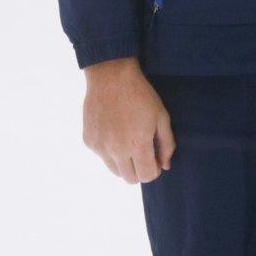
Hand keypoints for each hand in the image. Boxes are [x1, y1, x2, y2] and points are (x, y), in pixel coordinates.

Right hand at [82, 56, 175, 183]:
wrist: (111, 77)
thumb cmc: (140, 95)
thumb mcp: (161, 116)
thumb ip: (166, 144)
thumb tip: (164, 165)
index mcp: (137, 144)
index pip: (146, 176)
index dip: (154, 170)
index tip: (154, 158)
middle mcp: (116, 150)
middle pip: (130, 179)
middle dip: (139, 169)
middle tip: (142, 151)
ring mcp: (100, 147)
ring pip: (114, 170)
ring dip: (124, 163)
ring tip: (128, 140)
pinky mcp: (89, 141)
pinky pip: (102, 156)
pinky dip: (109, 151)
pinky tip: (114, 131)